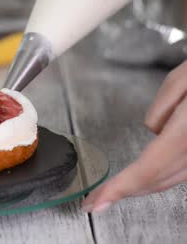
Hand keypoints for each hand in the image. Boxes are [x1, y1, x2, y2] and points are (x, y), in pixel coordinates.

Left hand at [82, 61, 186, 212]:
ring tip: (114, 191)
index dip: (121, 187)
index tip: (99, 200)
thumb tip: (155, 130)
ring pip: (174, 178)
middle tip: (98, 199)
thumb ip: (164, 107)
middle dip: (126, 191)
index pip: (149, 168)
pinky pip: (184, 170)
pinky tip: (145, 177)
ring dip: (143, 185)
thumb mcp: (184, 76)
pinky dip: (162, 175)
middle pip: (159, 178)